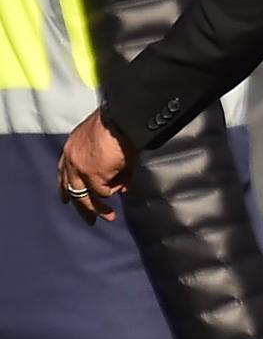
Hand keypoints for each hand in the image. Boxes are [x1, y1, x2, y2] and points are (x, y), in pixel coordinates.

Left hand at [58, 107, 134, 224]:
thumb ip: (107, 164)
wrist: (122, 118)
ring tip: (109, 216)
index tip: (66, 200)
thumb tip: (121, 186)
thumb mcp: (105, 141)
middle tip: (90, 220)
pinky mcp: (93, 176)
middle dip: (82, 207)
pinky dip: (115, 190)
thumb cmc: (118, 123)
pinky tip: (124, 184)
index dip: (64, 187)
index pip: (63, 171)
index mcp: (72, 146)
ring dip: (99, 208)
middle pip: (72, 189)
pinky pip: (104, 192)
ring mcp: (80, 169)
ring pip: (85, 197)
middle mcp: (71, 158)